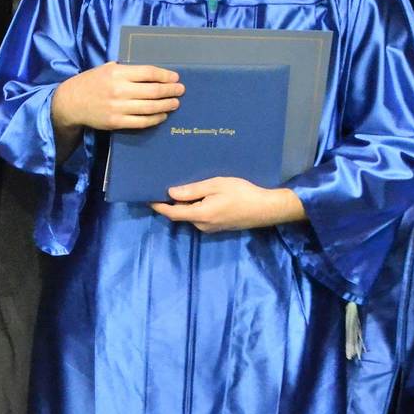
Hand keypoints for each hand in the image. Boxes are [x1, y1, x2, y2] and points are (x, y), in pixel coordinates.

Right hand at [52, 63, 183, 131]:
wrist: (71, 102)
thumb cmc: (91, 82)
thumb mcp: (107, 68)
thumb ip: (127, 70)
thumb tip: (151, 73)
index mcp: (117, 73)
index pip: (148, 72)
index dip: (165, 75)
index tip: (175, 77)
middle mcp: (119, 90)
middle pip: (153, 90)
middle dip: (170, 90)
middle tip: (180, 90)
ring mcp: (118, 107)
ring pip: (149, 107)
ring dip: (166, 105)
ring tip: (175, 103)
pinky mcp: (116, 122)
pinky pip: (141, 122)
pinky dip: (155, 119)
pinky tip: (162, 115)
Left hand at [150, 177, 304, 232]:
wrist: (266, 209)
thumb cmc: (242, 193)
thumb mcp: (216, 186)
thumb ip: (193, 190)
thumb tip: (171, 193)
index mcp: (200, 215)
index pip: (172, 213)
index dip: (158, 206)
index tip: (147, 196)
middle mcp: (202, 225)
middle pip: (180, 214)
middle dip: (171, 202)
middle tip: (164, 185)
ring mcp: (210, 228)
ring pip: (190, 215)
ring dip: (184, 204)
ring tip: (182, 186)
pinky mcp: (218, 227)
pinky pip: (200, 217)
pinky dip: (195, 207)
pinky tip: (199, 195)